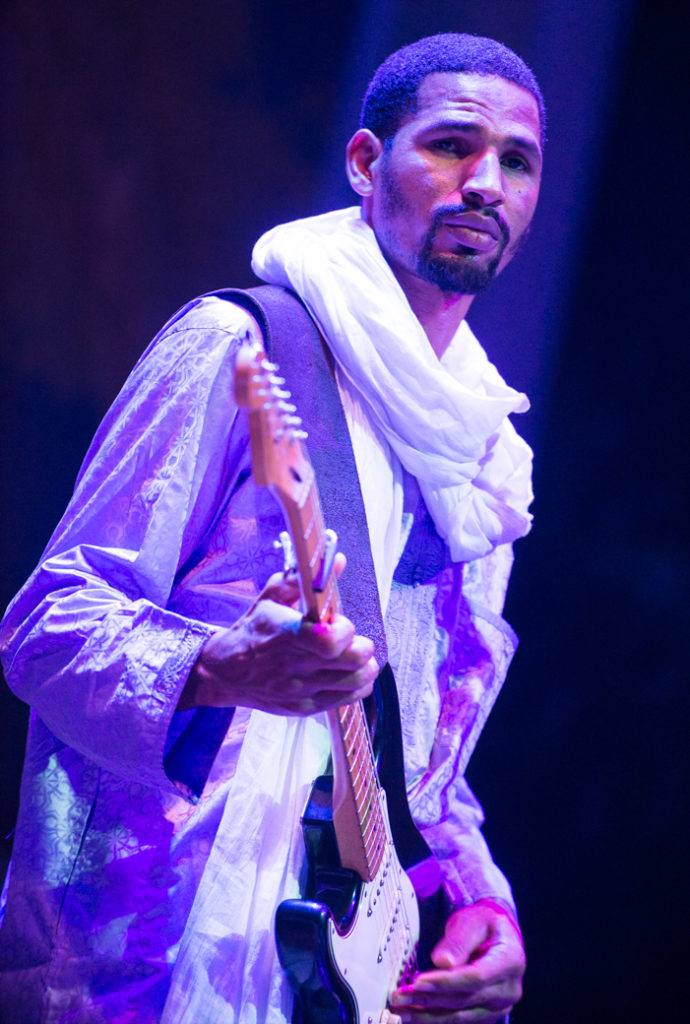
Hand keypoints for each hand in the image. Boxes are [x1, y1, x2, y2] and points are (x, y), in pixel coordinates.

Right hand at [177, 562, 377, 714]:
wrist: (223, 672)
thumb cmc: (252, 630)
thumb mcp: (270, 598)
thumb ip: (303, 580)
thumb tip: (338, 559)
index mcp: (286, 635)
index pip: (330, 641)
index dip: (345, 630)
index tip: (339, 622)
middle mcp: (294, 666)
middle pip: (352, 661)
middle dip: (363, 647)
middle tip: (355, 640)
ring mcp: (300, 690)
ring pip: (355, 683)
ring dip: (365, 667)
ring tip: (357, 656)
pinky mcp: (302, 708)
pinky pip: (345, 701)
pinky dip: (357, 686)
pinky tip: (350, 674)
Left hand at [390, 899, 524, 1021]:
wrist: (498, 934)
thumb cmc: (484, 924)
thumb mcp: (472, 920)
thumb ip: (459, 941)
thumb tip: (443, 963)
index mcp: (510, 960)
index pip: (475, 977)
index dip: (446, 982)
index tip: (418, 982)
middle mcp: (509, 988)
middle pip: (465, 999)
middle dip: (429, 999)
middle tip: (400, 996)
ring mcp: (500, 1005)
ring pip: (461, 1015)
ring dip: (428, 1014)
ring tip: (401, 1011)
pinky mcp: (488, 1012)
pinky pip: (460, 1018)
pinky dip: (436, 1017)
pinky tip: (416, 1013)